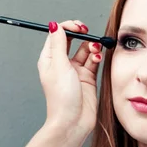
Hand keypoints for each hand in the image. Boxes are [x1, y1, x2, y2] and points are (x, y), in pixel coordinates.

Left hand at [37, 20, 102, 138]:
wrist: (72, 121)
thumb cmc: (61, 98)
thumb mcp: (59, 66)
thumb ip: (59, 43)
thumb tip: (54, 24)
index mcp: (49, 59)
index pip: (57, 35)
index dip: (67, 27)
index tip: (78, 27)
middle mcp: (62, 63)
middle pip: (72, 40)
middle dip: (81, 34)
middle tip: (87, 32)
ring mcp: (75, 70)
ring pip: (85, 49)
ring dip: (91, 46)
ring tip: (94, 51)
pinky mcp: (87, 77)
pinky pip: (93, 61)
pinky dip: (96, 57)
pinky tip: (97, 59)